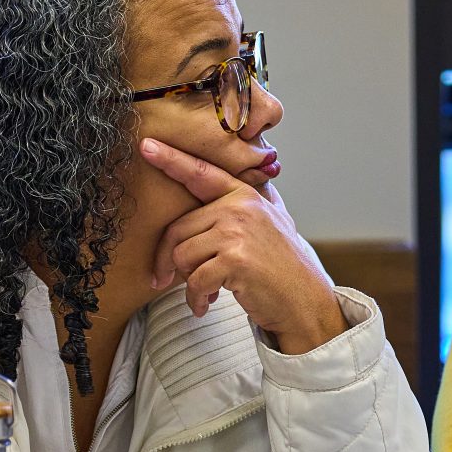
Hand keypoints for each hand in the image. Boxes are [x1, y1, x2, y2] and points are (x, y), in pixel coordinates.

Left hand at [138, 138, 343, 352]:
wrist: (305, 299)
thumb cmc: (284, 265)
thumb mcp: (274, 220)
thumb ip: (254, 199)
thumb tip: (246, 174)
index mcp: (244, 195)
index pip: (201, 173)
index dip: (172, 159)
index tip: (147, 146)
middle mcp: (240, 208)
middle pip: (178, 229)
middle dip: (169, 262)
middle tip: (165, 280)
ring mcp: (237, 232)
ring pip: (182, 255)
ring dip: (187, 282)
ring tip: (203, 292)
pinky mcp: (234, 260)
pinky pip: (195, 280)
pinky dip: (196, 298)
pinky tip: (205, 305)